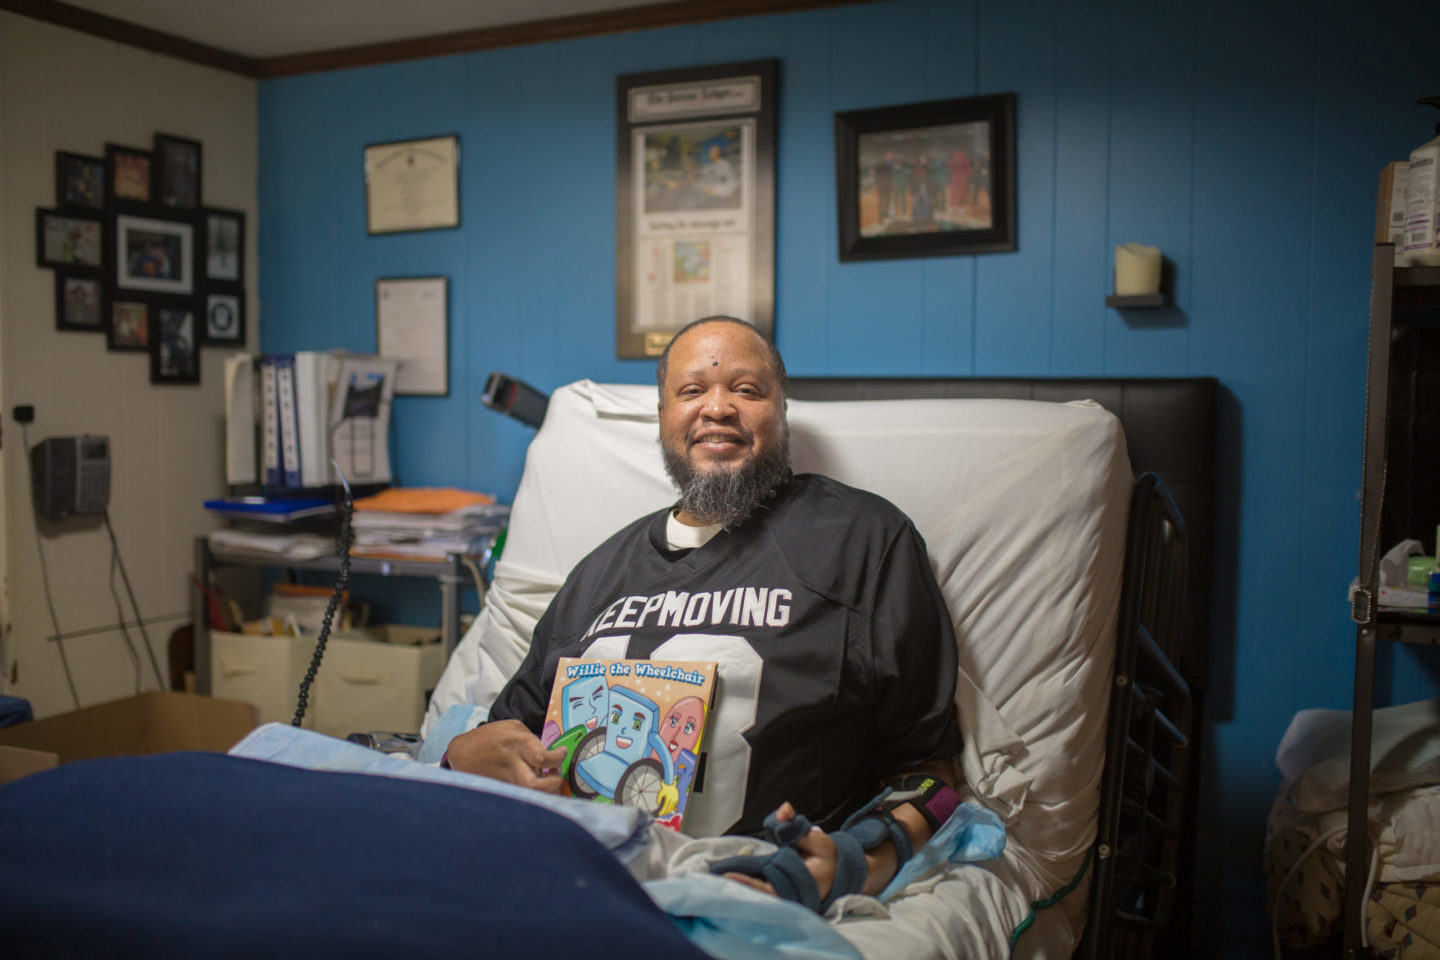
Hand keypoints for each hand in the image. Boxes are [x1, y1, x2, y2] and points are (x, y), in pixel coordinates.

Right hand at [443, 719, 566, 793]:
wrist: (462, 751)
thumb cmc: (490, 737)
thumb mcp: (512, 727)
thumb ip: (532, 739)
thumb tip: (548, 757)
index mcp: (518, 744)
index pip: (544, 758)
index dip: (559, 759)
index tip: (561, 755)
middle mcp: (512, 765)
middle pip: (537, 786)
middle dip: (553, 785)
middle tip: (555, 777)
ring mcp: (505, 781)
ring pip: (530, 796)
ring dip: (544, 793)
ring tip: (546, 784)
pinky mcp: (500, 791)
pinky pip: (521, 797)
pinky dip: (531, 796)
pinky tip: (534, 789)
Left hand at [723, 802, 837, 901]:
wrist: (835, 875)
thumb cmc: (826, 858)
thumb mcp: (818, 839)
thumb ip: (797, 827)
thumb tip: (783, 810)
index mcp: (801, 883)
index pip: (770, 886)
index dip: (749, 882)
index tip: (729, 875)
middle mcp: (790, 897)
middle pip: (758, 897)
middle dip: (736, 887)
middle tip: (712, 879)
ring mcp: (783, 901)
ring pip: (756, 899)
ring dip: (736, 890)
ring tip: (713, 881)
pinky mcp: (777, 899)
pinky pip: (758, 896)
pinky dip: (743, 889)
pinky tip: (724, 881)